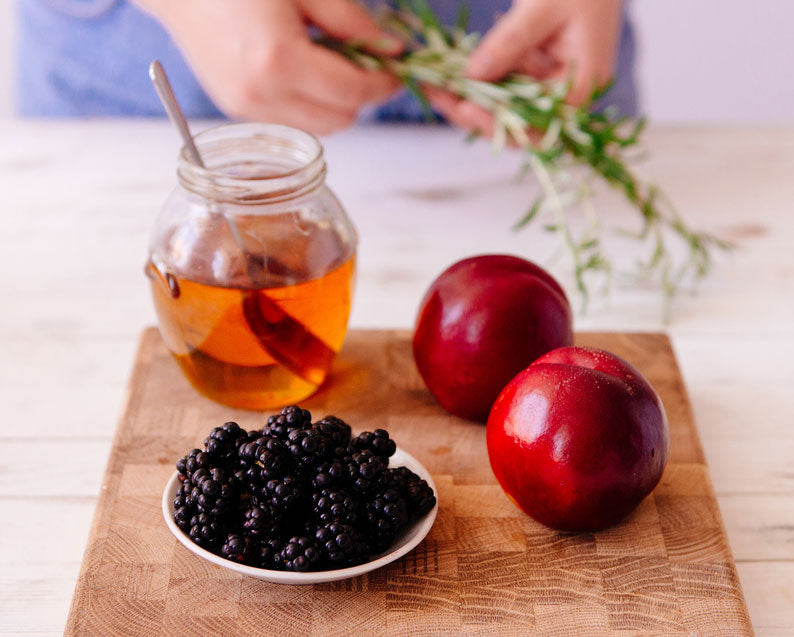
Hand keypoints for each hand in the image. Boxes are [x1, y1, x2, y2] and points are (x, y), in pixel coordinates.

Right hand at [137, 0, 402, 132]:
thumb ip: (351, 21)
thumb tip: (391, 50)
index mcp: (280, 61)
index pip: (353, 93)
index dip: (383, 83)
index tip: (396, 70)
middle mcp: (262, 95)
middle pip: (340, 120)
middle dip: (360, 96)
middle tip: (363, 64)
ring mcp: (247, 108)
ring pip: (318, 127)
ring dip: (334, 103)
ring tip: (328, 64)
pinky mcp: (237, 109)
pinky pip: (292, 120)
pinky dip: (308, 103)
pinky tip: (300, 71)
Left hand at [429, 0, 622, 138]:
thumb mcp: (544, 7)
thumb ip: (510, 42)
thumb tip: (472, 76)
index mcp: (581, 88)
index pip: (537, 128)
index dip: (499, 125)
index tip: (466, 109)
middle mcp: (564, 98)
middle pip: (513, 125)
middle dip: (471, 113)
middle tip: (435, 94)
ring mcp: (547, 88)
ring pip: (501, 109)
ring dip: (466, 99)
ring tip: (433, 84)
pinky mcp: (533, 76)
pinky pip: (501, 87)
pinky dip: (475, 82)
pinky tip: (446, 74)